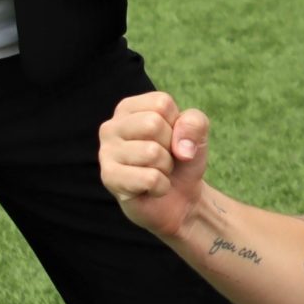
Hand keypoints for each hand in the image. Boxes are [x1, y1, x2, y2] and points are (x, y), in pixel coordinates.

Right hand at [99, 91, 212, 240]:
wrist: (180, 199)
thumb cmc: (181, 159)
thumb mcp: (197, 133)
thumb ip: (194, 123)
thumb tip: (180, 147)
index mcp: (129, 108)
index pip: (161, 104)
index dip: (177, 125)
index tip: (172, 138)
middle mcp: (111, 126)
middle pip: (153, 124)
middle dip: (170, 147)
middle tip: (164, 158)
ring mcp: (106, 152)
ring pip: (152, 152)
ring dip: (166, 167)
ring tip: (157, 172)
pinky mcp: (109, 178)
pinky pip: (149, 178)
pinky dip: (161, 186)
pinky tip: (151, 188)